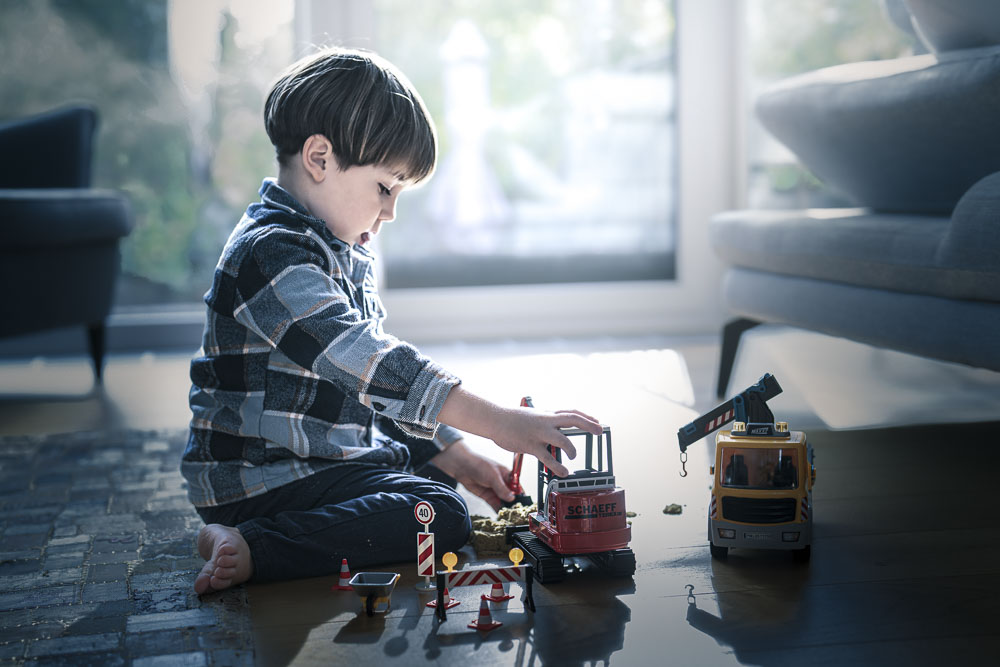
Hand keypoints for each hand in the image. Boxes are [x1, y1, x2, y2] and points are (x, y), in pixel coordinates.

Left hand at [431, 440, 514, 510]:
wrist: (462, 467)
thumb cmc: (479, 465)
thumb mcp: (493, 476)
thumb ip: (502, 488)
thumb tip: (512, 498)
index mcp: (507, 475)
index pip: (517, 486)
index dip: (520, 495)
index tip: (522, 504)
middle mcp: (502, 483)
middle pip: (511, 495)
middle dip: (513, 503)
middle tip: (515, 512)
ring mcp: (495, 490)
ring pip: (503, 501)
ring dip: (506, 508)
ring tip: (509, 515)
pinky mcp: (487, 496)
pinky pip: (495, 504)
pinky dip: (498, 510)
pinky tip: (500, 514)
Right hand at [437, 386, 601, 477]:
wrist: (495, 420)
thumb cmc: (512, 419)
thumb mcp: (532, 416)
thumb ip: (544, 423)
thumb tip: (553, 429)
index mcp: (547, 415)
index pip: (570, 413)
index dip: (585, 417)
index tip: (596, 421)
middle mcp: (546, 421)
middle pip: (572, 419)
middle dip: (588, 424)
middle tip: (599, 430)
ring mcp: (539, 433)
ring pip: (562, 440)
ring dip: (571, 449)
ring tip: (573, 456)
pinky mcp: (531, 445)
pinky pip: (548, 458)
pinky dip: (558, 466)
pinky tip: (563, 473)